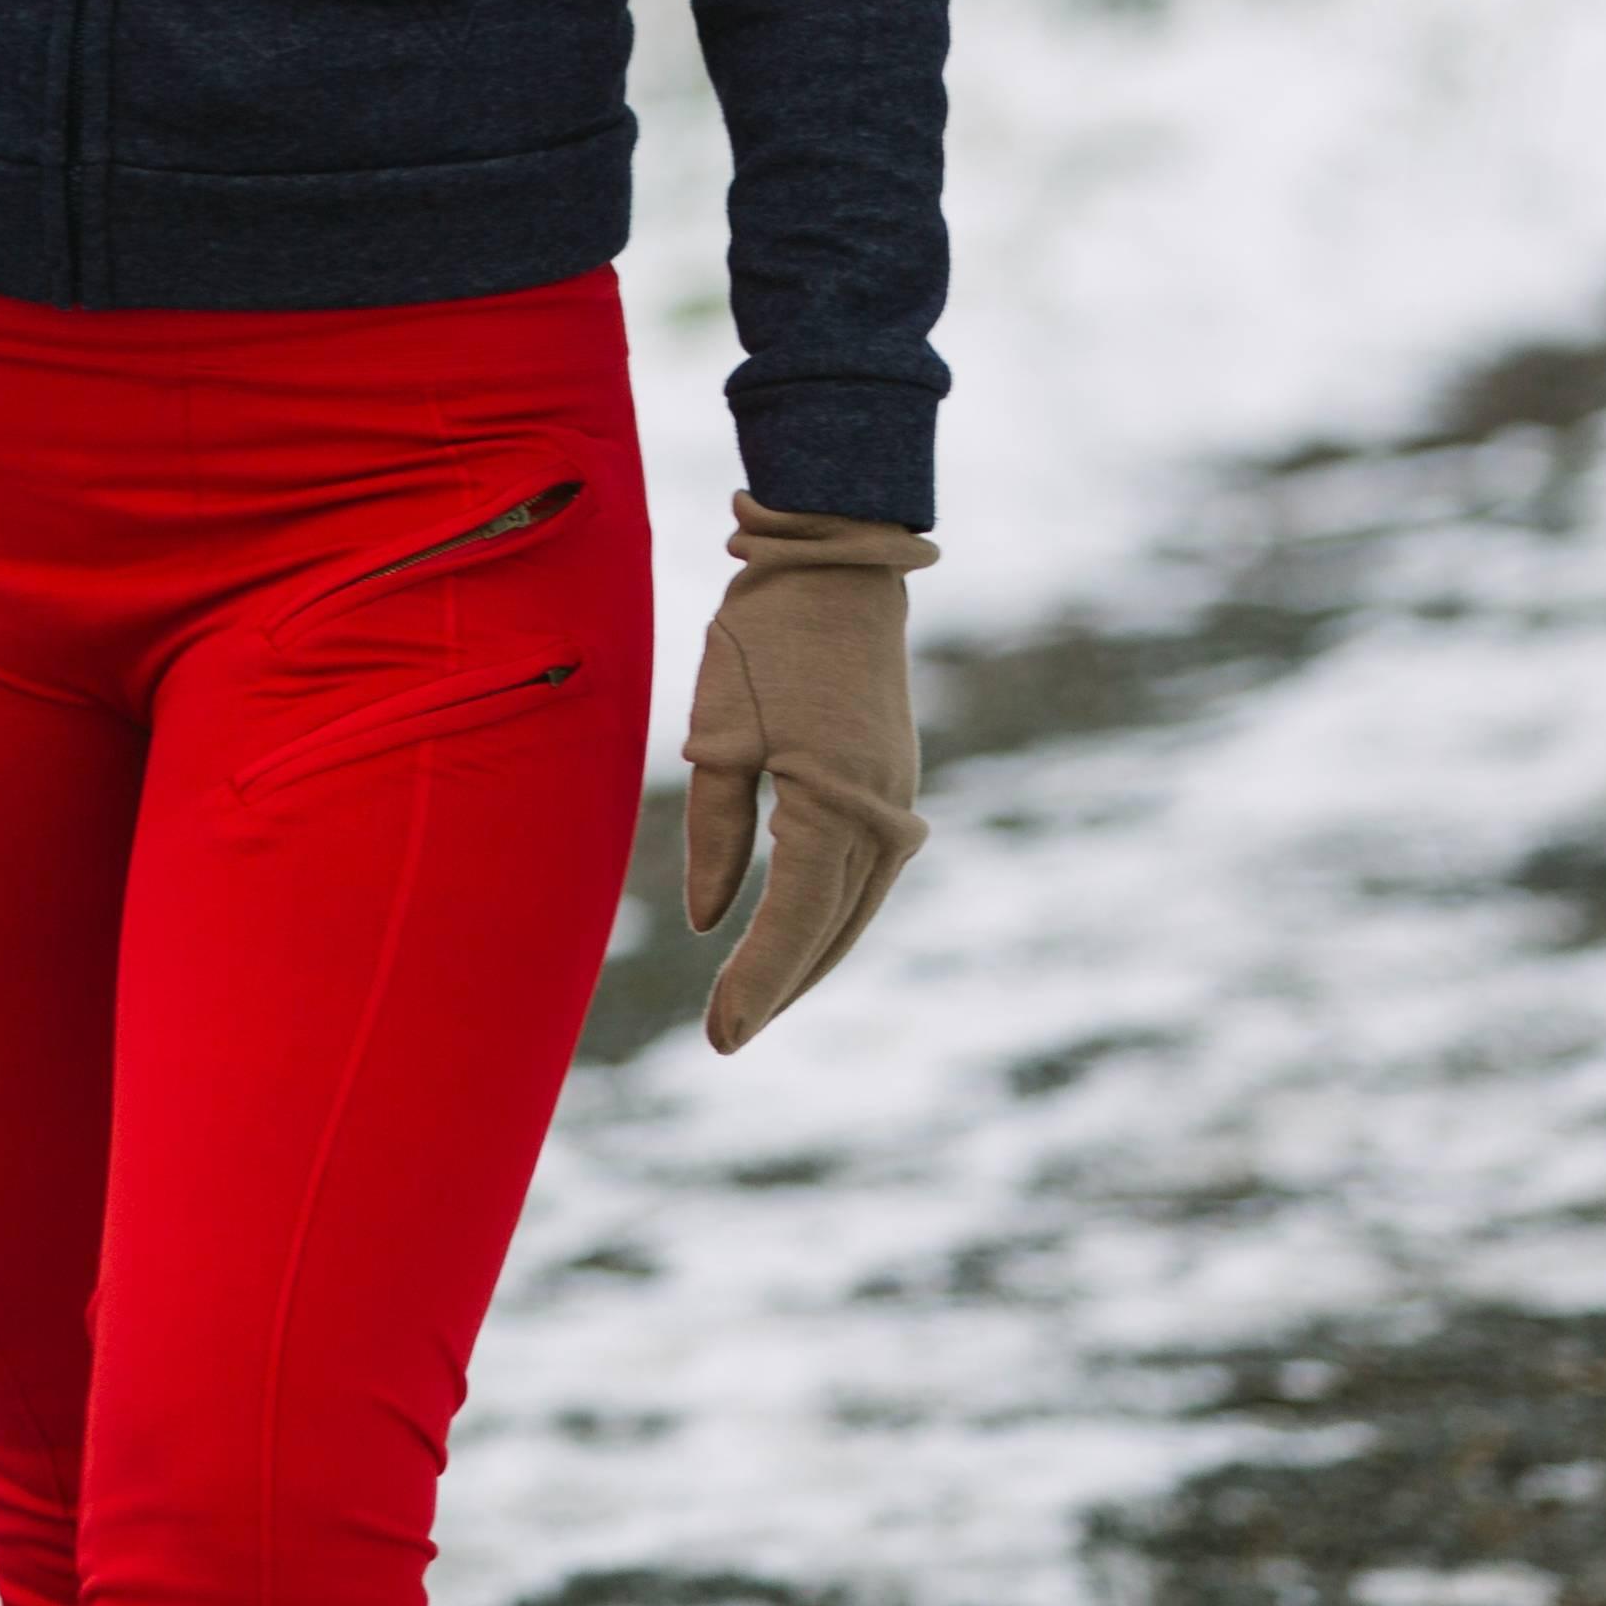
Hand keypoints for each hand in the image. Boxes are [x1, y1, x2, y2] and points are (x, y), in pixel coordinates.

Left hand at [678, 489, 930, 1049]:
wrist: (838, 566)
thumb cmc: (764, 639)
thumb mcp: (718, 732)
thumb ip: (715, 832)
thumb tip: (710, 923)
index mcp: (831, 804)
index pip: (791, 922)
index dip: (754, 984)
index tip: (720, 1037)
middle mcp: (879, 815)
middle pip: (830, 931)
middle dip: (779, 989)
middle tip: (727, 1039)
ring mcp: (895, 801)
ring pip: (855, 910)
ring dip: (810, 959)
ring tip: (758, 1005)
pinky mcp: (892, 785)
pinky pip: (866, 875)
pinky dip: (833, 914)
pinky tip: (800, 934)